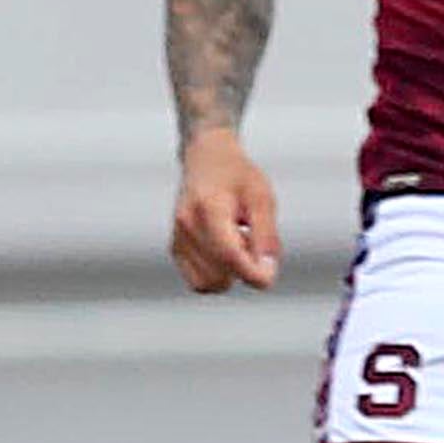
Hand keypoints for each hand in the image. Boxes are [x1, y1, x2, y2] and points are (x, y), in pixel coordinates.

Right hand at [168, 129, 280, 291]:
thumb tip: (267, 270)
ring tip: (238, 244)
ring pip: (208, 283)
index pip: (228, 253)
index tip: (268, 277)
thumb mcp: (262, 198)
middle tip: (252, 241)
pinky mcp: (175, 249)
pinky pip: (198, 281)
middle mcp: (186, 225)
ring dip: (230, 274)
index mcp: (209, 207)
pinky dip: (217, 276)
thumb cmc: (237, 175)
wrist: (207, 159)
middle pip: (219, 274)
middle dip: (243, 269)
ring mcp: (177, 238)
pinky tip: (226, 252)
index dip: (251, 273)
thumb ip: (266, 235)